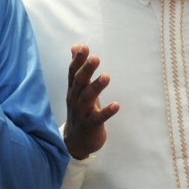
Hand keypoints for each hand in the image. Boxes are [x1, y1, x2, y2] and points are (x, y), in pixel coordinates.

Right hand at [63, 45, 118, 159]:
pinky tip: (116, 105)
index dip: (78, 60)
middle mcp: (75, 100)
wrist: (75, 142)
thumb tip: (76, 46)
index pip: (73, 73)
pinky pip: (98, 118)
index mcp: (73, 90)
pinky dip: (106, 112)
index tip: (84, 47)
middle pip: (79, 83)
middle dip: (86, 70)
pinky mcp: (90, 126)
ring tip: (106, 76)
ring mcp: (81, 114)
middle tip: (95, 57)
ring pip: (87, 99)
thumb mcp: (78, 89)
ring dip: (96, 87)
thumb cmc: (80, 110)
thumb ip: (78, 68)